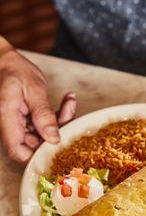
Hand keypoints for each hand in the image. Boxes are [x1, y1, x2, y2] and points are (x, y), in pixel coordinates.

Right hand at [0, 38, 76, 162]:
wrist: (5, 61)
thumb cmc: (14, 69)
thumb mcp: (33, 88)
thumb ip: (43, 113)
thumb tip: (53, 139)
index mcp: (6, 119)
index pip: (19, 152)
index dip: (39, 154)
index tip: (59, 141)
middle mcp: (10, 127)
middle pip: (35, 146)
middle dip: (57, 132)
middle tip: (68, 111)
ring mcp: (19, 126)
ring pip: (44, 137)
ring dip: (61, 122)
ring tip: (69, 101)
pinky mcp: (28, 123)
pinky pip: (45, 127)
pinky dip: (58, 117)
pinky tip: (67, 101)